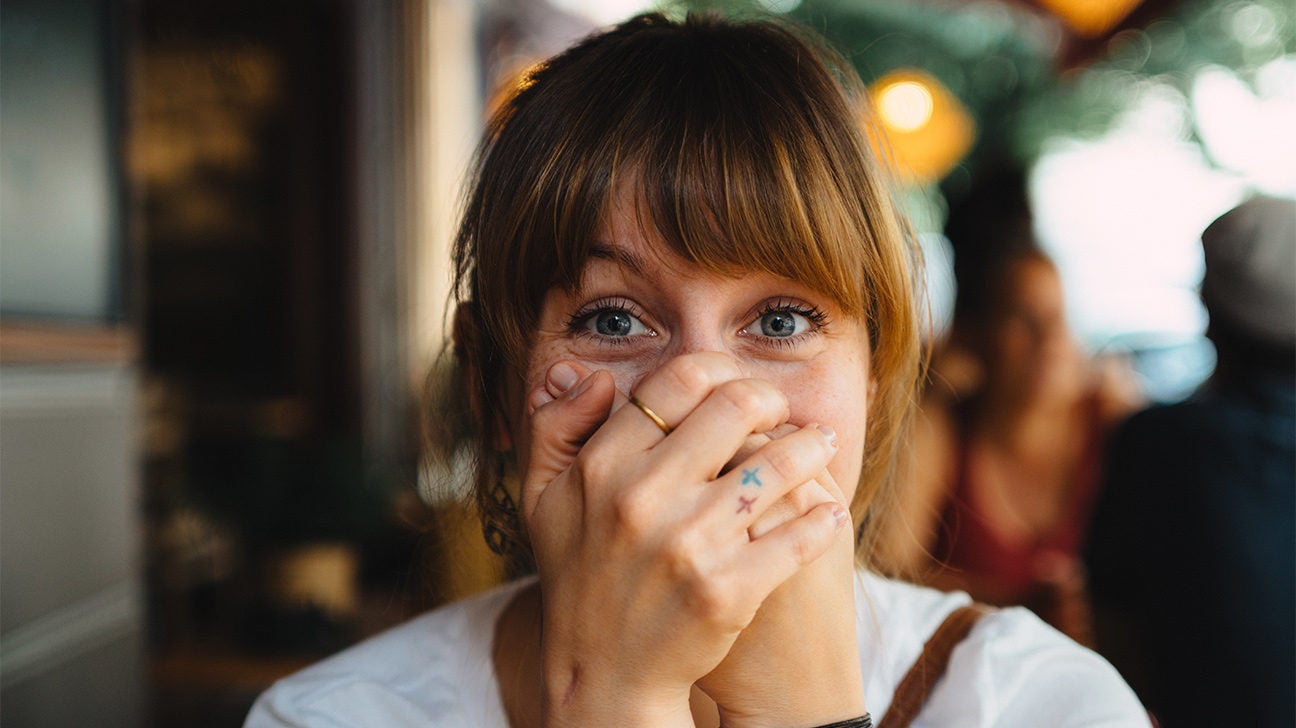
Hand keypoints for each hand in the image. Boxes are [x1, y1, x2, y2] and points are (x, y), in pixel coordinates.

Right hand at [522, 353, 847, 725]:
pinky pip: (798, 534)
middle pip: (737, 406)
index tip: (736, 386)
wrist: (603, 676)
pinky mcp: (728, 590)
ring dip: (812, 446)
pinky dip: (823, 518)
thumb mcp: (543, 499)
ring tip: (821, 445)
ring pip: (779, 463)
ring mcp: (689, 544)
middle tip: (783, 413)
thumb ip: (554, 427)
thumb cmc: (578, 578)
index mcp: (602, 466)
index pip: (678, 381)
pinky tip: (830, 511)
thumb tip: (588, 375)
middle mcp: (643, 497)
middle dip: (772, 400)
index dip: (719, 371)